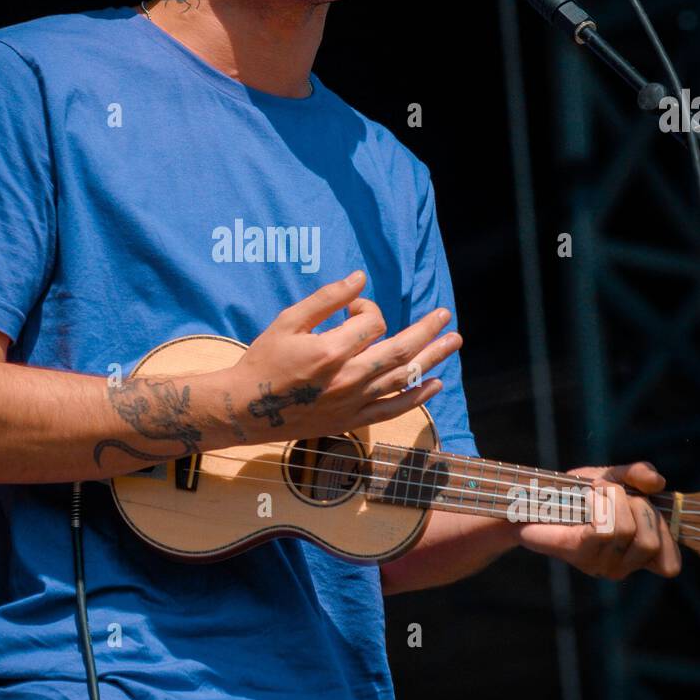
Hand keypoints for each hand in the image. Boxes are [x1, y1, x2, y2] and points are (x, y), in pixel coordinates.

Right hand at [225, 270, 461, 446]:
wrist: (246, 409)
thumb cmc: (264, 360)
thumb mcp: (288, 321)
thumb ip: (326, 299)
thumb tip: (360, 278)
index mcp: (330, 351)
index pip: (371, 323)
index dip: (368, 308)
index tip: (353, 308)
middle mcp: (347, 379)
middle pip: (400, 351)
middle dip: (426, 331)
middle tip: (445, 315)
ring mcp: (352, 403)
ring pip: (403, 379)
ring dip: (432, 359)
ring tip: (453, 342)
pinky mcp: (351, 421)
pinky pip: (392, 410)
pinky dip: (417, 398)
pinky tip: (436, 384)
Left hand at [515, 461, 681, 578]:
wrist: (534, 495)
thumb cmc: (579, 491)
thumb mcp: (614, 476)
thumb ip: (638, 474)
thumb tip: (657, 481)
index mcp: (637, 557)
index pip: (669, 566)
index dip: (664, 538)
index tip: (643, 510)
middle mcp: (619, 568)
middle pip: (648, 540)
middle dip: (631, 504)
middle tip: (608, 492)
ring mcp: (597, 564)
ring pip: (622, 530)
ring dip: (611, 500)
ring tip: (593, 494)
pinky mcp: (574, 552)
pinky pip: (601, 530)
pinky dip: (597, 505)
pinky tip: (585, 498)